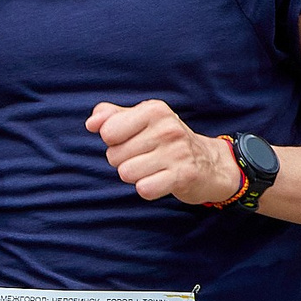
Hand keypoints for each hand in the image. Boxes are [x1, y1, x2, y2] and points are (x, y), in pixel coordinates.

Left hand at [88, 99, 238, 203]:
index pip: (107, 132)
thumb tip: (91, 124)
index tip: (132, 140)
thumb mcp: (140, 120)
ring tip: (153, 168)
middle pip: (113, 156)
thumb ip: (110, 116)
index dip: (113, 141)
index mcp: (154, 110)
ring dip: (135, 176)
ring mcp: (178, 152)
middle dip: (123, 160)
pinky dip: (148, 189)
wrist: (210, 163)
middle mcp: (168, 128)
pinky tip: (161, 181)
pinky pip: (144, 189)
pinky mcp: (184, 176)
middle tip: (146, 156)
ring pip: (126, 173)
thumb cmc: (164, 140)